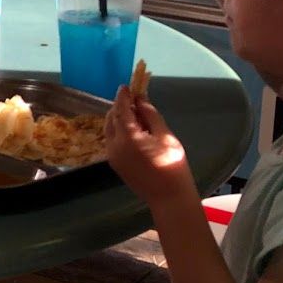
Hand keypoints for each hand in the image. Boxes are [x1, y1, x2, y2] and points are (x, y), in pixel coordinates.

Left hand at [104, 82, 193, 203]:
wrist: (167, 196)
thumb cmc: (172, 164)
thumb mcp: (165, 135)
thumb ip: (151, 116)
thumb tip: (141, 100)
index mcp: (127, 137)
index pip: (121, 110)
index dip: (123, 97)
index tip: (126, 86)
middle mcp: (114, 146)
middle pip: (112, 119)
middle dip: (120, 106)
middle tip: (133, 97)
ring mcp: (112, 156)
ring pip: (110, 130)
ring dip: (118, 118)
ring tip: (133, 111)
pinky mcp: (114, 163)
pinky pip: (112, 140)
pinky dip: (119, 129)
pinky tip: (132, 127)